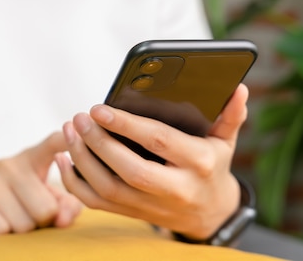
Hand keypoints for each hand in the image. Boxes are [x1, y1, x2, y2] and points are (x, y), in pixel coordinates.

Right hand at [0, 132, 81, 234]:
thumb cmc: (20, 203)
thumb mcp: (48, 200)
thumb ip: (66, 207)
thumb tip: (63, 219)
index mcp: (34, 157)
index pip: (54, 142)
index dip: (68, 140)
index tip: (77, 128)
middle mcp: (11, 163)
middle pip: (46, 209)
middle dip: (43, 222)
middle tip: (30, 213)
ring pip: (24, 224)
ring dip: (22, 230)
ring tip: (12, 217)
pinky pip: (0, 229)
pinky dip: (2, 235)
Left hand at [56, 84, 248, 239]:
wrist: (209, 214)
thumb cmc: (213, 167)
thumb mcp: (225, 142)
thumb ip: (230, 115)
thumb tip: (238, 88)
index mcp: (199, 163)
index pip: (158, 141)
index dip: (126, 124)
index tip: (100, 108)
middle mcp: (175, 187)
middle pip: (128, 169)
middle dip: (98, 142)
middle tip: (79, 117)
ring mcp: (153, 206)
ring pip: (109, 188)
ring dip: (82, 159)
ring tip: (70, 131)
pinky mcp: (134, 214)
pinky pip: (98, 203)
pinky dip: (75, 184)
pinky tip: (64, 159)